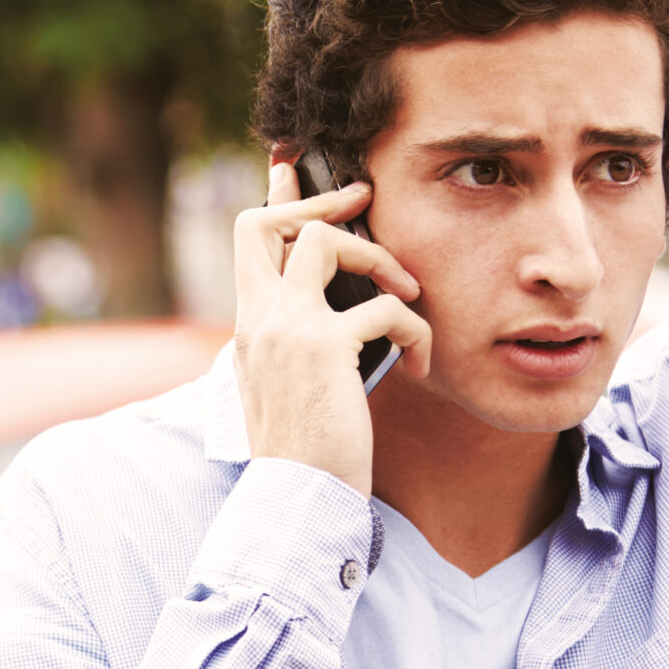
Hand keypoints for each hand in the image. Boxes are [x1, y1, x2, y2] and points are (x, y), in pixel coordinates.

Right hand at [230, 159, 430, 496]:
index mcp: (248, 328)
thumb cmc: (304, 454)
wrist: (298, 500)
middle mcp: (258, 320)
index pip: (248, 241)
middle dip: (321, 199)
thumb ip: (298, 346)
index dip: (275, 199)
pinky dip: (416, 329)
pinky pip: (387, 306)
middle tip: (365, 198)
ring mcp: (287, 329)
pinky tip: (421, 364)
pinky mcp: (326, 348)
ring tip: (409, 294)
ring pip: (326, 241)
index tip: (290, 168)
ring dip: (379, 259)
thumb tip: (338, 320)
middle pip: (268, 222)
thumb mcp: (290, 388)